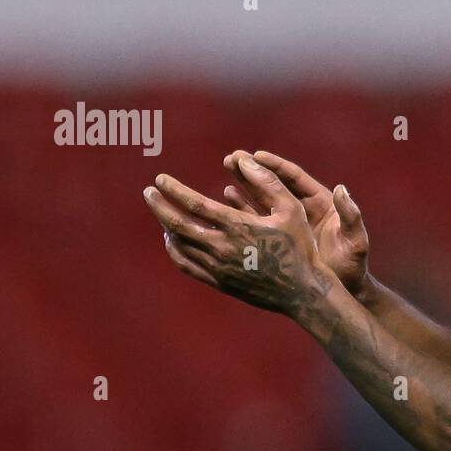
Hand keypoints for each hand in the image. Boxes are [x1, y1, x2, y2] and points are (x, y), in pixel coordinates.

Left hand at [143, 156, 338, 318]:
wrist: (302, 291)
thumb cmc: (299, 246)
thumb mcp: (291, 209)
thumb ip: (267, 182)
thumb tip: (244, 159)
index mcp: (238, 226)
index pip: (194, 204)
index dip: (174, 190)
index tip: (160, 179)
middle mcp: (223, 247)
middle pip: (178, 225)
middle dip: (159, 207)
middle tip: (149, 193)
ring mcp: (219, 267)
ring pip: (180, 246)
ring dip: (167, 228)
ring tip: (162, 215)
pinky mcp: (219, 282)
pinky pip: (187, 265)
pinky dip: (174, 251)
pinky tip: (173, 241)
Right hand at [223, 149, 370, 299]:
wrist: (341, 290)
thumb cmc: (352, 266)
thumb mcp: (355, 241)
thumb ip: (350, 216)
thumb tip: (342, 189)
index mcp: (321, 202)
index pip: (295, 178)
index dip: (276, 166)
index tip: (256, 155)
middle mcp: (302, 208)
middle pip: (275, 183)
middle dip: (254, 169)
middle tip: (233, 157)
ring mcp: (289, 222)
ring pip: (263, 197)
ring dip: (245, 182)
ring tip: (227, 167)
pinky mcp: (278, 237)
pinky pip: (257, 218)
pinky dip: (242, 207)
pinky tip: (227, 197)